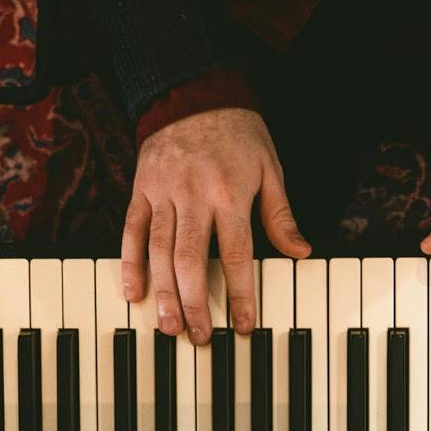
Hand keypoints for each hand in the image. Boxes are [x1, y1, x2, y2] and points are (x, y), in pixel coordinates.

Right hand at [121, 108, 310, 342]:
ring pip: (159, 252)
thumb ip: (280, 215)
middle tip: (200, 337)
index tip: (243, 325)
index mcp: (230, 195)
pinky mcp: (141, 189)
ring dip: (163, 293)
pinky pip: (132, 231)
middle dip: (196, 304)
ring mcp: (163, 194)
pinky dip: (130, 263)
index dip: (240, 294)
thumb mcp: (270, 169)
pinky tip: (133, 292)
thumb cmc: (238, 134)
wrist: (194, 92)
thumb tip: (300, 252)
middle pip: (190, 261)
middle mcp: (193, 196)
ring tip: (169, 326)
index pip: (236, 255)